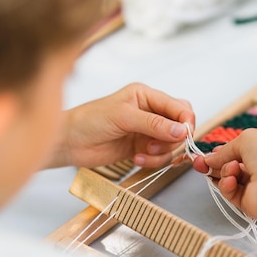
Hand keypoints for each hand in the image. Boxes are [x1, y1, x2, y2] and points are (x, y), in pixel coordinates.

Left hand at [49, 83, 194, 168]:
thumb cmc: (89, 121)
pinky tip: (137, 158)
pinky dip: (152, 161)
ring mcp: (146, 131)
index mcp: (146, 96)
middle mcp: (149, 112)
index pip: (179, 107)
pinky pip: (159, 156)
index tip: (184, 135)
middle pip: (180, 126)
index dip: (186, 121)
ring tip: (143, 152)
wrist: (69, 143)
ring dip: (161, 152)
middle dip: (174, 138)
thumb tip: (182, 130)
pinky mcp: (141, 148)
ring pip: (171, 144)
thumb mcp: (123, 117)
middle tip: (160, 145)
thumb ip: (154, 123)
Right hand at [192, 129, 256, 232]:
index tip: (211, 152)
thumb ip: (227, 148)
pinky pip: (231, 192)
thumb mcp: (248, 138)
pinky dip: (227, 185)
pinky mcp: (250, 203)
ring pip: (231, 178)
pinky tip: (230, 180)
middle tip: (200, 161)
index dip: (227, 150)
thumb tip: (211, 157)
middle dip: (217, 162)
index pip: (246, 150)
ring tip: (217, 168)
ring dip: (222, 172)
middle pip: (235, 164)